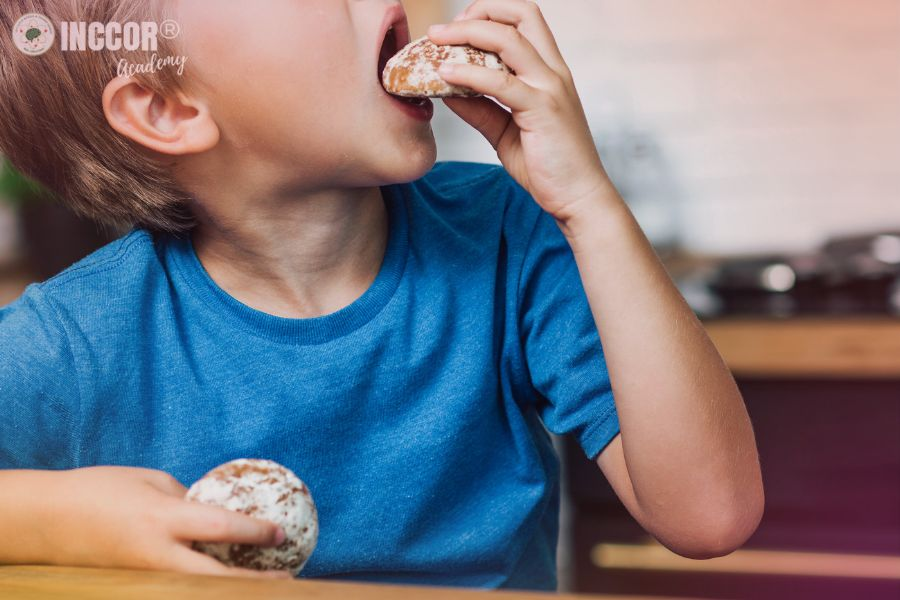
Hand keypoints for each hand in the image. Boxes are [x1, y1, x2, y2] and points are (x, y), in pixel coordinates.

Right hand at [47, 466, 291, 578]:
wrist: (46, 521)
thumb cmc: (102, 489)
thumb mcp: (151, 481)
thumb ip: (188, 499)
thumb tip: (220, 511)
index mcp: (162, 518)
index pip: (219, 527)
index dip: (255, 531)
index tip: (282, 533)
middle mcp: (156, 554)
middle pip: (214, 578)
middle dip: (252, 583)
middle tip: (286, 580)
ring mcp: (144, 576)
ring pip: (198, 591)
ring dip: (231, 589)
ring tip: (264, 585)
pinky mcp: (135, 587)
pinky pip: (178, 589)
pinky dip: (205, 587)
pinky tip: (224, 582)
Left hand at [428, 0, 613, 223]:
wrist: (578, 198)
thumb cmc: (548, 166)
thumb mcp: (506, 131)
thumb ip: (480, 109)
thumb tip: (447, 91)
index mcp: (549, 72)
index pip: (524, 20)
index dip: (489, 14)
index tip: (458, 29)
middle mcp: (553, 72)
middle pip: (520, 14)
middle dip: (478, 11)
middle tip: (443, 31)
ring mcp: (550, 88)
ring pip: (508, 39)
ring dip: (466, 34)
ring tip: (435, 42)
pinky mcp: (543, 110)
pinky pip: (500, 82)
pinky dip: (468, 74)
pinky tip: (445, 75)